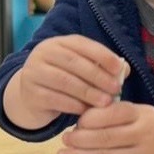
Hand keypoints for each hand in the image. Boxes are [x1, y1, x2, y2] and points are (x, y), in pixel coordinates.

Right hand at [4, 35, 127, 127]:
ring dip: (88, 92)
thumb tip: (124, 69)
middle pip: (73, 62)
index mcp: (57, 43)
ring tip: (105, 102)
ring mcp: (34, 72)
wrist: (30, 96)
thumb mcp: (79, 70)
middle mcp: (43, 53)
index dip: (101, 54)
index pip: (81, 43)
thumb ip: (101, 67)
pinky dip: (74, 105)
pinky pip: (55, 99)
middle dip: (97, 75)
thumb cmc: (62, 80)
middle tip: (115, 89)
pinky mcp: (31, 93)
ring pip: (64, 81)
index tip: (119, 68)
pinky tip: (87, 111)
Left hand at [58, 102, 153, 153]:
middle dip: (80, 139)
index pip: (111, 114)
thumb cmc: (153, 130)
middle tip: (64, 139)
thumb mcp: (140, 113)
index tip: (76, 123)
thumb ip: (115, 114)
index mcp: (143, 115)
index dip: (89, 119)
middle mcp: (145, 136)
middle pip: (106, 138)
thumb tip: (80, 120)